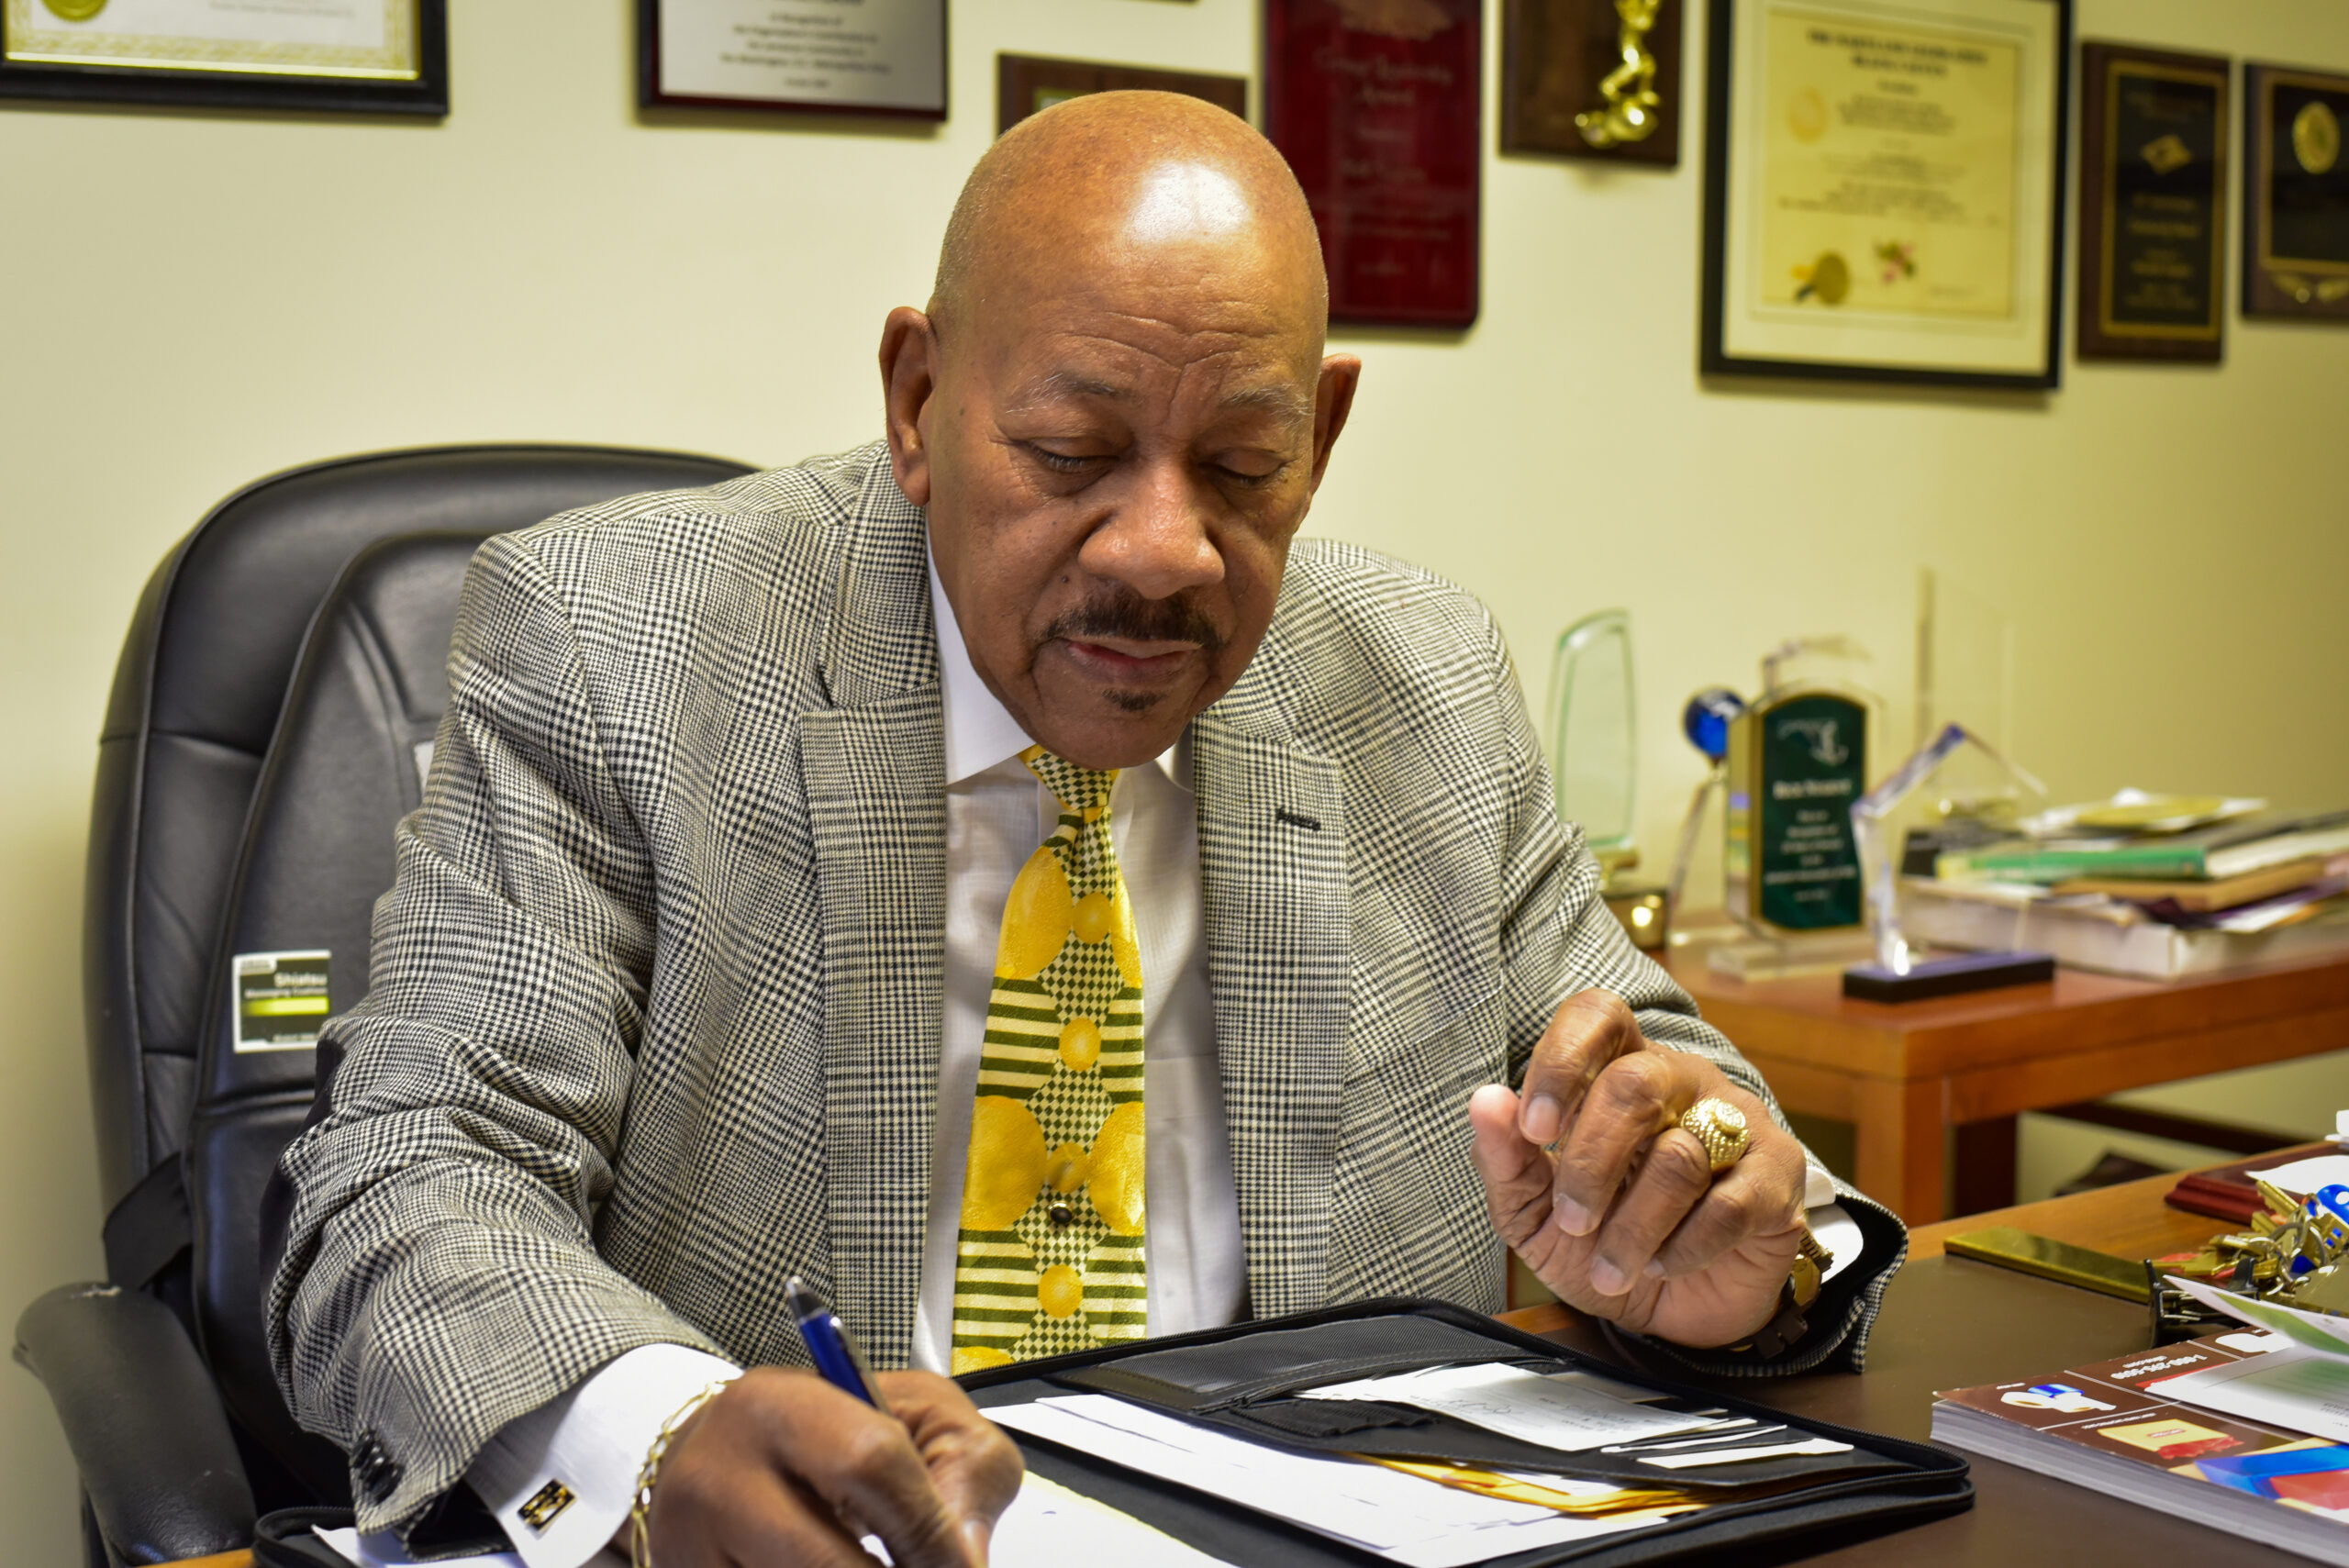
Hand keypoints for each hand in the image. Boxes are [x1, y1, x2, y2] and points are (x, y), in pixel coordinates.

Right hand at [644, 1366, 1022, 1566]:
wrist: (723, 1460)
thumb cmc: (835, 1438)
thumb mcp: (913, 1420)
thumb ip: (963, 1471)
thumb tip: (966, 1557)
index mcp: (778, 1406)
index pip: (869, 1464)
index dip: (929, 1531)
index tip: (963, 1566)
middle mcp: (718, 1473)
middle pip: (826, 1559)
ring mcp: (688, 1545)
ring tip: (874, 1559)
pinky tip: (824, 1566)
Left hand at [1468, 990, 1806, 1347]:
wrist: (1676, 1313)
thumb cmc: (1600, 1241)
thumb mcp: (1534, 1213)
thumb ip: (1507, 1159)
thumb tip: (1486, 1101)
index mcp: (1619, 1069)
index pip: (1598, 1015)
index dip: (1563, 1061)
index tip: (1536, 1130)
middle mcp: (1682, 1081)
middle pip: (1635, 1084)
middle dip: (1592, 1162)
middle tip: (1573, 1221)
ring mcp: (1737, 1123)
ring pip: (1680, 1156)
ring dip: (1634, 1226)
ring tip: (1612, 1267)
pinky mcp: (1778, 1177)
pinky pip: (1730, 1204)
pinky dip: (1684, 1246)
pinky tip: (1663, 1265)